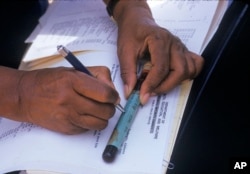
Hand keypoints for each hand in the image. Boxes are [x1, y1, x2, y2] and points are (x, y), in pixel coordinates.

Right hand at [1, 66, 118, 133]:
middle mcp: (70, 100)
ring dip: (103, 118)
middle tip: (105, 104)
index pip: (105, 93)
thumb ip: (96, 76)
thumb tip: (113, 92)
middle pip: (105, 111)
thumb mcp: (73, 70)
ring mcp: (67, 116)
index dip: (113, 96)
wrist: (24, 96)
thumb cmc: (50, 81)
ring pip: (100, 124)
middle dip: (110, 108)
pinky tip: (82, 115)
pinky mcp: (65, 129)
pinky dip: (90, 124)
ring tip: (97, 111)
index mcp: (73, 81)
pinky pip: (88, 130)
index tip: (112, 96)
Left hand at [114, 1, 203, 103]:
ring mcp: (181, 47)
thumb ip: (127, 72)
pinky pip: (195, 64)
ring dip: (175, 82)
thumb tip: (130, 92)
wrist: (137, 22)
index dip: (152, 85)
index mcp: (159, 40)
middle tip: (150, 92)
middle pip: (180, 71)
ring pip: (190, 70)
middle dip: (165, 86)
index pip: (161, 68)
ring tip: (159, 84)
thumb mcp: (124, 52)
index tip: (142, 96)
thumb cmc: (131, 34)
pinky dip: (188, 74)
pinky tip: (173, 77)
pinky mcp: (183, 51)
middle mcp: (174, 43)